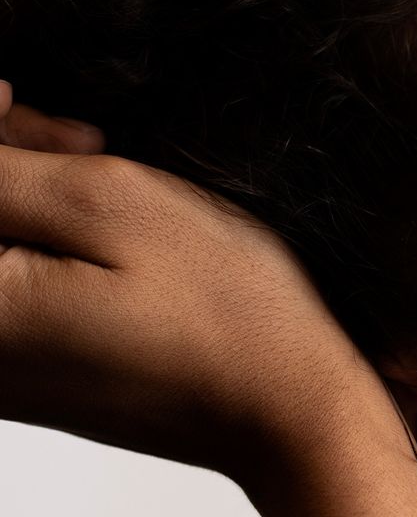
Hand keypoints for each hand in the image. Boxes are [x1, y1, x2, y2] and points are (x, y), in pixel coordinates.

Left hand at [0, 82, 394, 486]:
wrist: (288, 412)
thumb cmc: (223, 314)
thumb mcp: (107, 203)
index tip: (22, 104)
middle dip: (3, 162)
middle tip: (81, 142)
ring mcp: (1, 377)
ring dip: (27, 202)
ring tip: (106, 191)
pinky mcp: (30, 382)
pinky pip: (16, 293)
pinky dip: (43, 250)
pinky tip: (103, 240)